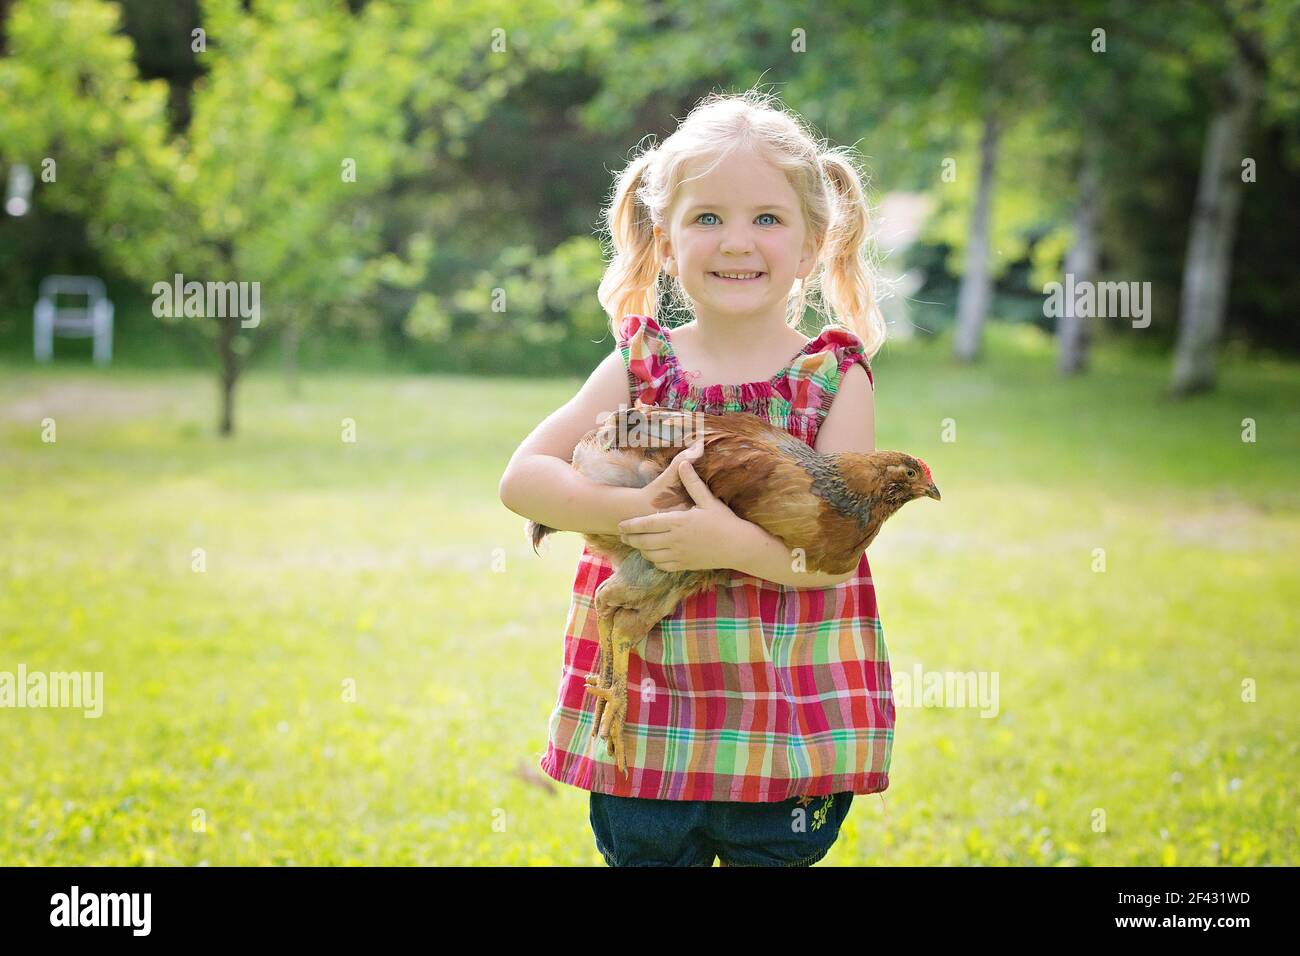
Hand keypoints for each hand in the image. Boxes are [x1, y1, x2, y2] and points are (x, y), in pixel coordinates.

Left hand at [618, 452, 746, 571]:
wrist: (739, 547)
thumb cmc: (724, 522)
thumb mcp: (708, 500)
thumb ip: (693, 482)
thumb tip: (684, 462)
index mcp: (678, 522)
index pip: (647, 524)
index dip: (631, 525)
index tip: (620, 525)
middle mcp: (675, 540)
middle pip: (644, 541)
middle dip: (630, 539)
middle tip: (622, 536)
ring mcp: (679, 554)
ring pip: (651, 555)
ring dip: (641, 550)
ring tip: (636, 544)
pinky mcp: (685, 565)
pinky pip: (663, 566)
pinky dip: (654, 561)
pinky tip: (653, 556)